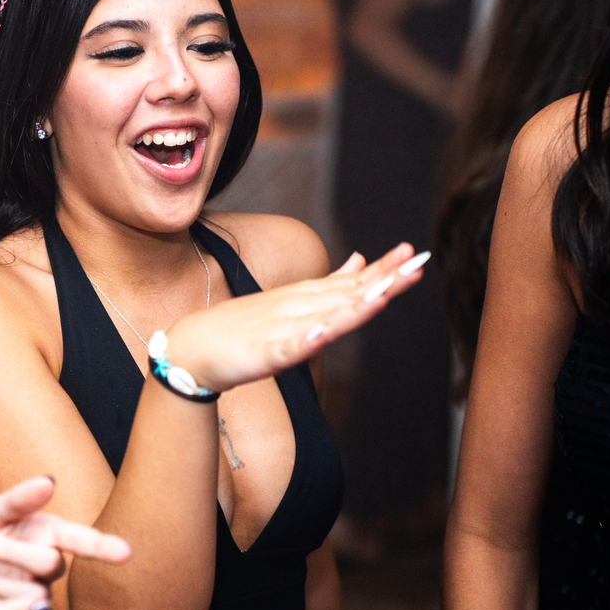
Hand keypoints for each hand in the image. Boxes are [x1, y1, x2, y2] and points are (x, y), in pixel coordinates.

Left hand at [0, 476, 131, 609]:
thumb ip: (18, 499)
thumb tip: (48, 480)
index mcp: (47, 533)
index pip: (82, 540)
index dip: (103, 547)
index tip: (125, 552)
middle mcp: (48, 566)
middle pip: (50, 563)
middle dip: (7, 550)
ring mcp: (37, 597)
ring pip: (30, 596)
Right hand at [167, 243, 428, 392]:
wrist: (193, 348)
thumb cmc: (242, 328)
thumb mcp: (291, 302)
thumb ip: (328, 284)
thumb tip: (360, 260)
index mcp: (305, 299)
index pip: (351, 282)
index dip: (383, 270)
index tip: (413, 255)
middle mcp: (297, 308)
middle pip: (346, 295)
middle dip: (382, 281)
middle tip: (416, 264)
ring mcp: (281, 330)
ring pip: (324, 318)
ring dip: (353, 306)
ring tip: (381, 295)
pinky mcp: (264, 354)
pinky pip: (287, 349)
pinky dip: (305, 341)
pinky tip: (321, 334)